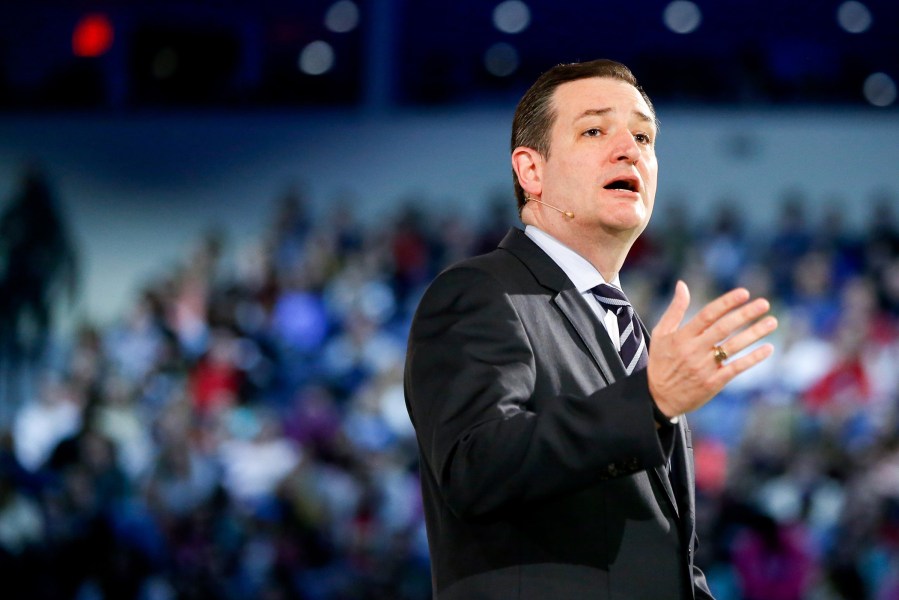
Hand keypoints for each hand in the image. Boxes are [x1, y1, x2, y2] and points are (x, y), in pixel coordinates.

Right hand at [647, 281, 776, 417]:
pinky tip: (768, 348)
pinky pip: (736, 368)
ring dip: (754, 333)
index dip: (726, 303)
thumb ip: (675, 310)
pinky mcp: (713, 383)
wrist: (657, 397)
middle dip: (745, 314)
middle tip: (764, 303)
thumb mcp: (661, 334)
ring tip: (772, 322)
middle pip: (723, 329)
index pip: (707, 315)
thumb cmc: (661, 362)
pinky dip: (753, 358)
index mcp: (681, 337)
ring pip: (733, 347)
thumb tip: (682, 285)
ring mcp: (704, 367)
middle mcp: (693, 351)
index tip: (744, 293)